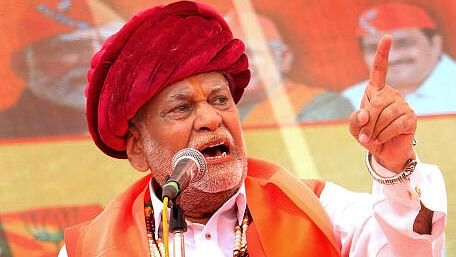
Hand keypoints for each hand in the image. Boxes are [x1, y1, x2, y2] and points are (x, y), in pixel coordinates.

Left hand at [349, 36, 415, 171]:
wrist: (384, 152)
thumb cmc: (368, 135)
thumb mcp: (355, 128)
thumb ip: (354, 119)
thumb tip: (364, 113)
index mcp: (376, 91)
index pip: (379, 70)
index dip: (382, 54)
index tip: (387, 36)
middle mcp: (391, 94)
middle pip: (376, 103)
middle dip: (367, 122)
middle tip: (365, 134)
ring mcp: (403, 105)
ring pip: (385, 115)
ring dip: (374, 130)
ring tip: (373, 137)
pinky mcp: (411, 118)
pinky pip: (394, 125)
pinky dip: (383, 135)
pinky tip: (381, 139)